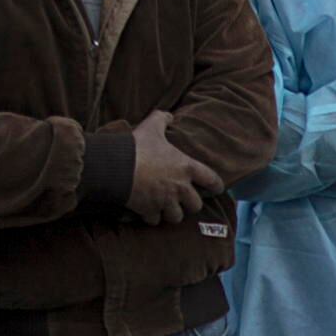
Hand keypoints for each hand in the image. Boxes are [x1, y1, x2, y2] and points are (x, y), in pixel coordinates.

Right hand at [122, 107, 215, 222]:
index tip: (217, 189)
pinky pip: (155, 220)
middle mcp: (180, 188)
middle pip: (196, 205)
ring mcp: (166, 201)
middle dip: (190, 204)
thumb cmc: (138, 147)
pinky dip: (151, 217)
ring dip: (172, 213)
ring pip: (177, 216)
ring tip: (166, 208)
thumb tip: (168, 115)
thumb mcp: (151, 127)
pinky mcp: (151, 211)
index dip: (216, 185)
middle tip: (183, 200)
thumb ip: (162, 119)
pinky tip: (147, 211)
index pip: (211, 179)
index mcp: (186, 168)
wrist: (117, 167)